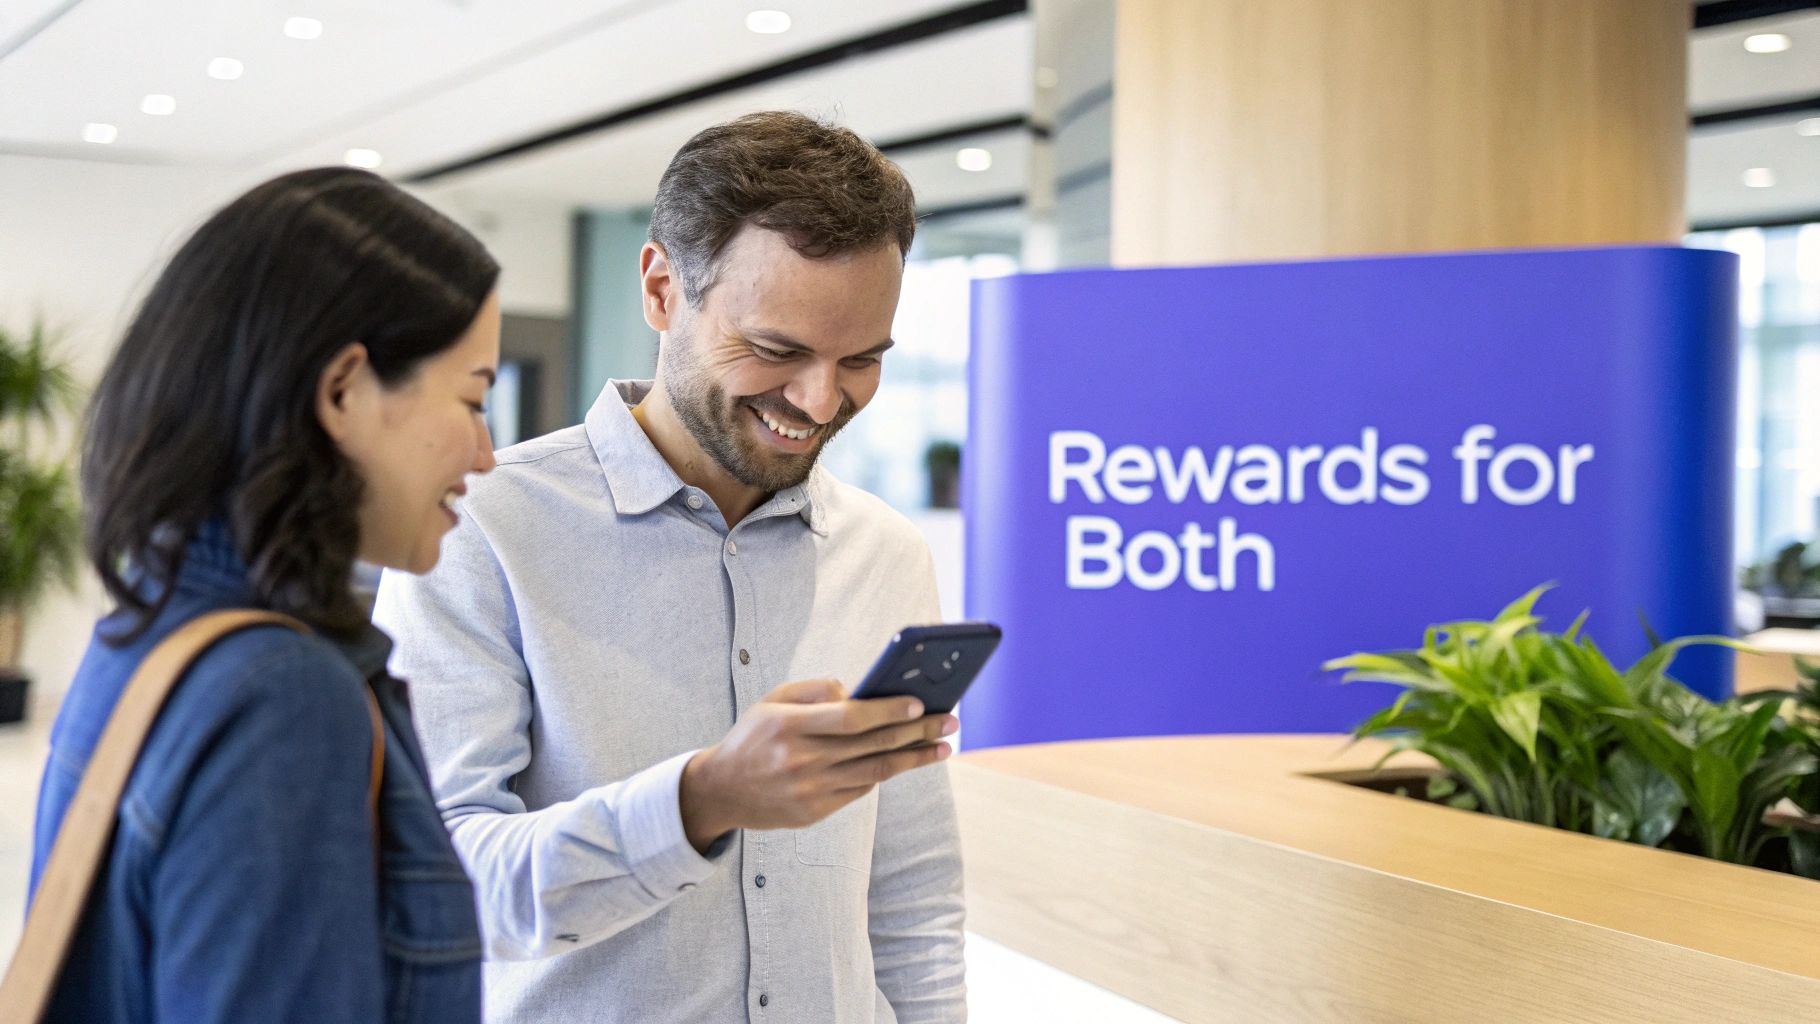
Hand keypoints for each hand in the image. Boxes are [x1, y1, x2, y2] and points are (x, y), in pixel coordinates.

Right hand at [678, 679, 957, 852]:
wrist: (720, 790)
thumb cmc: (753, 736)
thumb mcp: (772, 701)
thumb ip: (815, 690)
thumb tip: (858, 693)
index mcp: (789, 726)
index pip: (850, 718)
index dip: (887, 711)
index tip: (919, 704)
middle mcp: (801, 760)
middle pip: (872, 745)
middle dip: (917, 732)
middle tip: (949, 722)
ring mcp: (809, 790)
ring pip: (875, 772)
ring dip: (914, 758)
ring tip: (943, 746)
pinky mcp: (815, 812)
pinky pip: (860, 789)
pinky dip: (885, 773)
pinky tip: (907, 759)